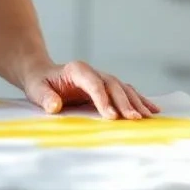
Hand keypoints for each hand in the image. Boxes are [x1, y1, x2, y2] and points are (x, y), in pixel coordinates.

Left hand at [21, 60, 160, 119]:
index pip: (94, 84)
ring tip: (147, 116)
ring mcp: (102, 78)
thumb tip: (55, 106)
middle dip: (124, 103)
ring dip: (136, 102)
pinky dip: (139, 100)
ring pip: (123, 88)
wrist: (42, 74)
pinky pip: (126, 92)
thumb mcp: (36, 90)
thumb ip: (45, 98)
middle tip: (134, 119)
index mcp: (77, 70)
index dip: (103, 100)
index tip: (111, 116)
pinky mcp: (107, 86)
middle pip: (113, 86)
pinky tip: (152, 109)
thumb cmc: (40, 83)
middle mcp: (93, 72)